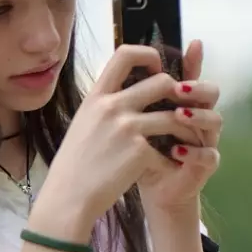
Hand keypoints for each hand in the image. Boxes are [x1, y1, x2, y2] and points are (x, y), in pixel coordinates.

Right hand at [37, 45, 195, 233]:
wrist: (68, 197)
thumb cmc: (74, 165)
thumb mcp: (83, 124)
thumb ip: (103, 106)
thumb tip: (124, 91)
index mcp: (96, 97)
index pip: (125, 54)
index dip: (149, 56)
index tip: (156, 71)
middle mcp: (112, 106)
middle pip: (163, 82)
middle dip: (177, 96)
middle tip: (175, 112)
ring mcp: (127, 128)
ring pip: (175, 115)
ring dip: (183, 130)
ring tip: (180, 142)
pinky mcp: (140, 151)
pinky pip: (169, 149)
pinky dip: (171, 161)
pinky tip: (166, 169)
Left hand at [138, 39, 221, 213]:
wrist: (147, 186)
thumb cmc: (138, 150)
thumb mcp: (130, 121)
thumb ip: (131, 97)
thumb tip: (119, 65)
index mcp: (182, 103)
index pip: (190, 77)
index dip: (195, 61)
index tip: (194, 44)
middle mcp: (198, 118)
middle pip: (211, 93)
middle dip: (198, 88)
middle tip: (179, 88)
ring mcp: (205, 140)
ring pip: (215, 121)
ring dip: (197, 116)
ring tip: (178, 115)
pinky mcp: (205, 165)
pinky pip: (209, 155)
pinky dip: (194, 152)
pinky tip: (177, 150)